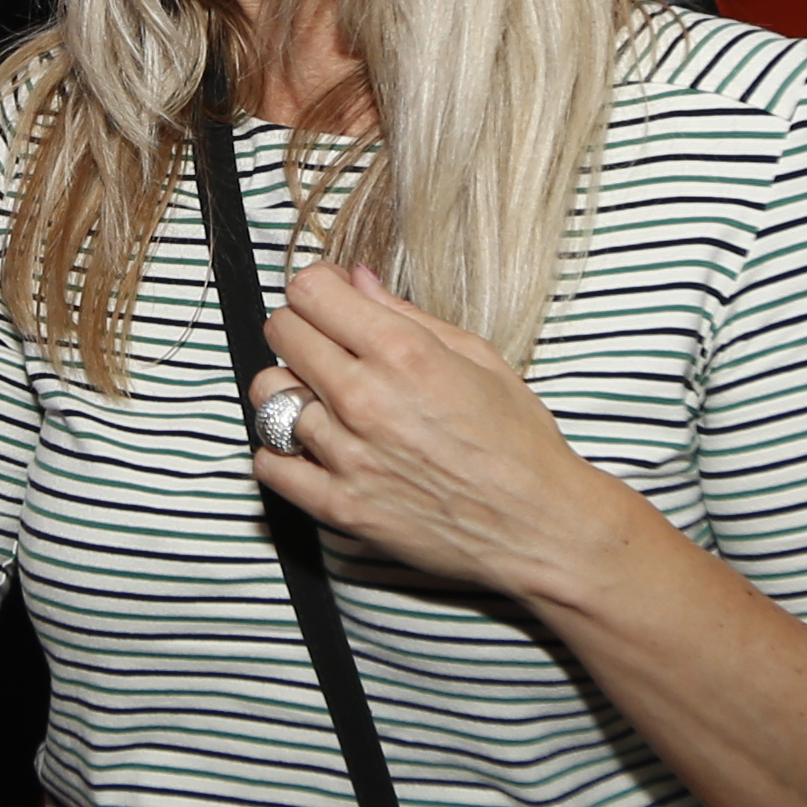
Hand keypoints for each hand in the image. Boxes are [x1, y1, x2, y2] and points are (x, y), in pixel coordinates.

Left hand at [248, 263, 640, 604]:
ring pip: (268, 396)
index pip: (309, 292)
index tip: (329, 299)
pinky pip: (269, 464)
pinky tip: (313, 449)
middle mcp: (365, 399)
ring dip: (290, 390)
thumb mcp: (479, 357)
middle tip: (326, 346)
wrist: (538, 526)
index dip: (316, 288)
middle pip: (282, 334)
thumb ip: (408, 315)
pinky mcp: (338, 507)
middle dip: (300, 329)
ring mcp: (347, 456)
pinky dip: (282, 452)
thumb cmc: (519, 442)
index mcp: (403, 353)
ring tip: (322, 401)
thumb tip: (358, 280)